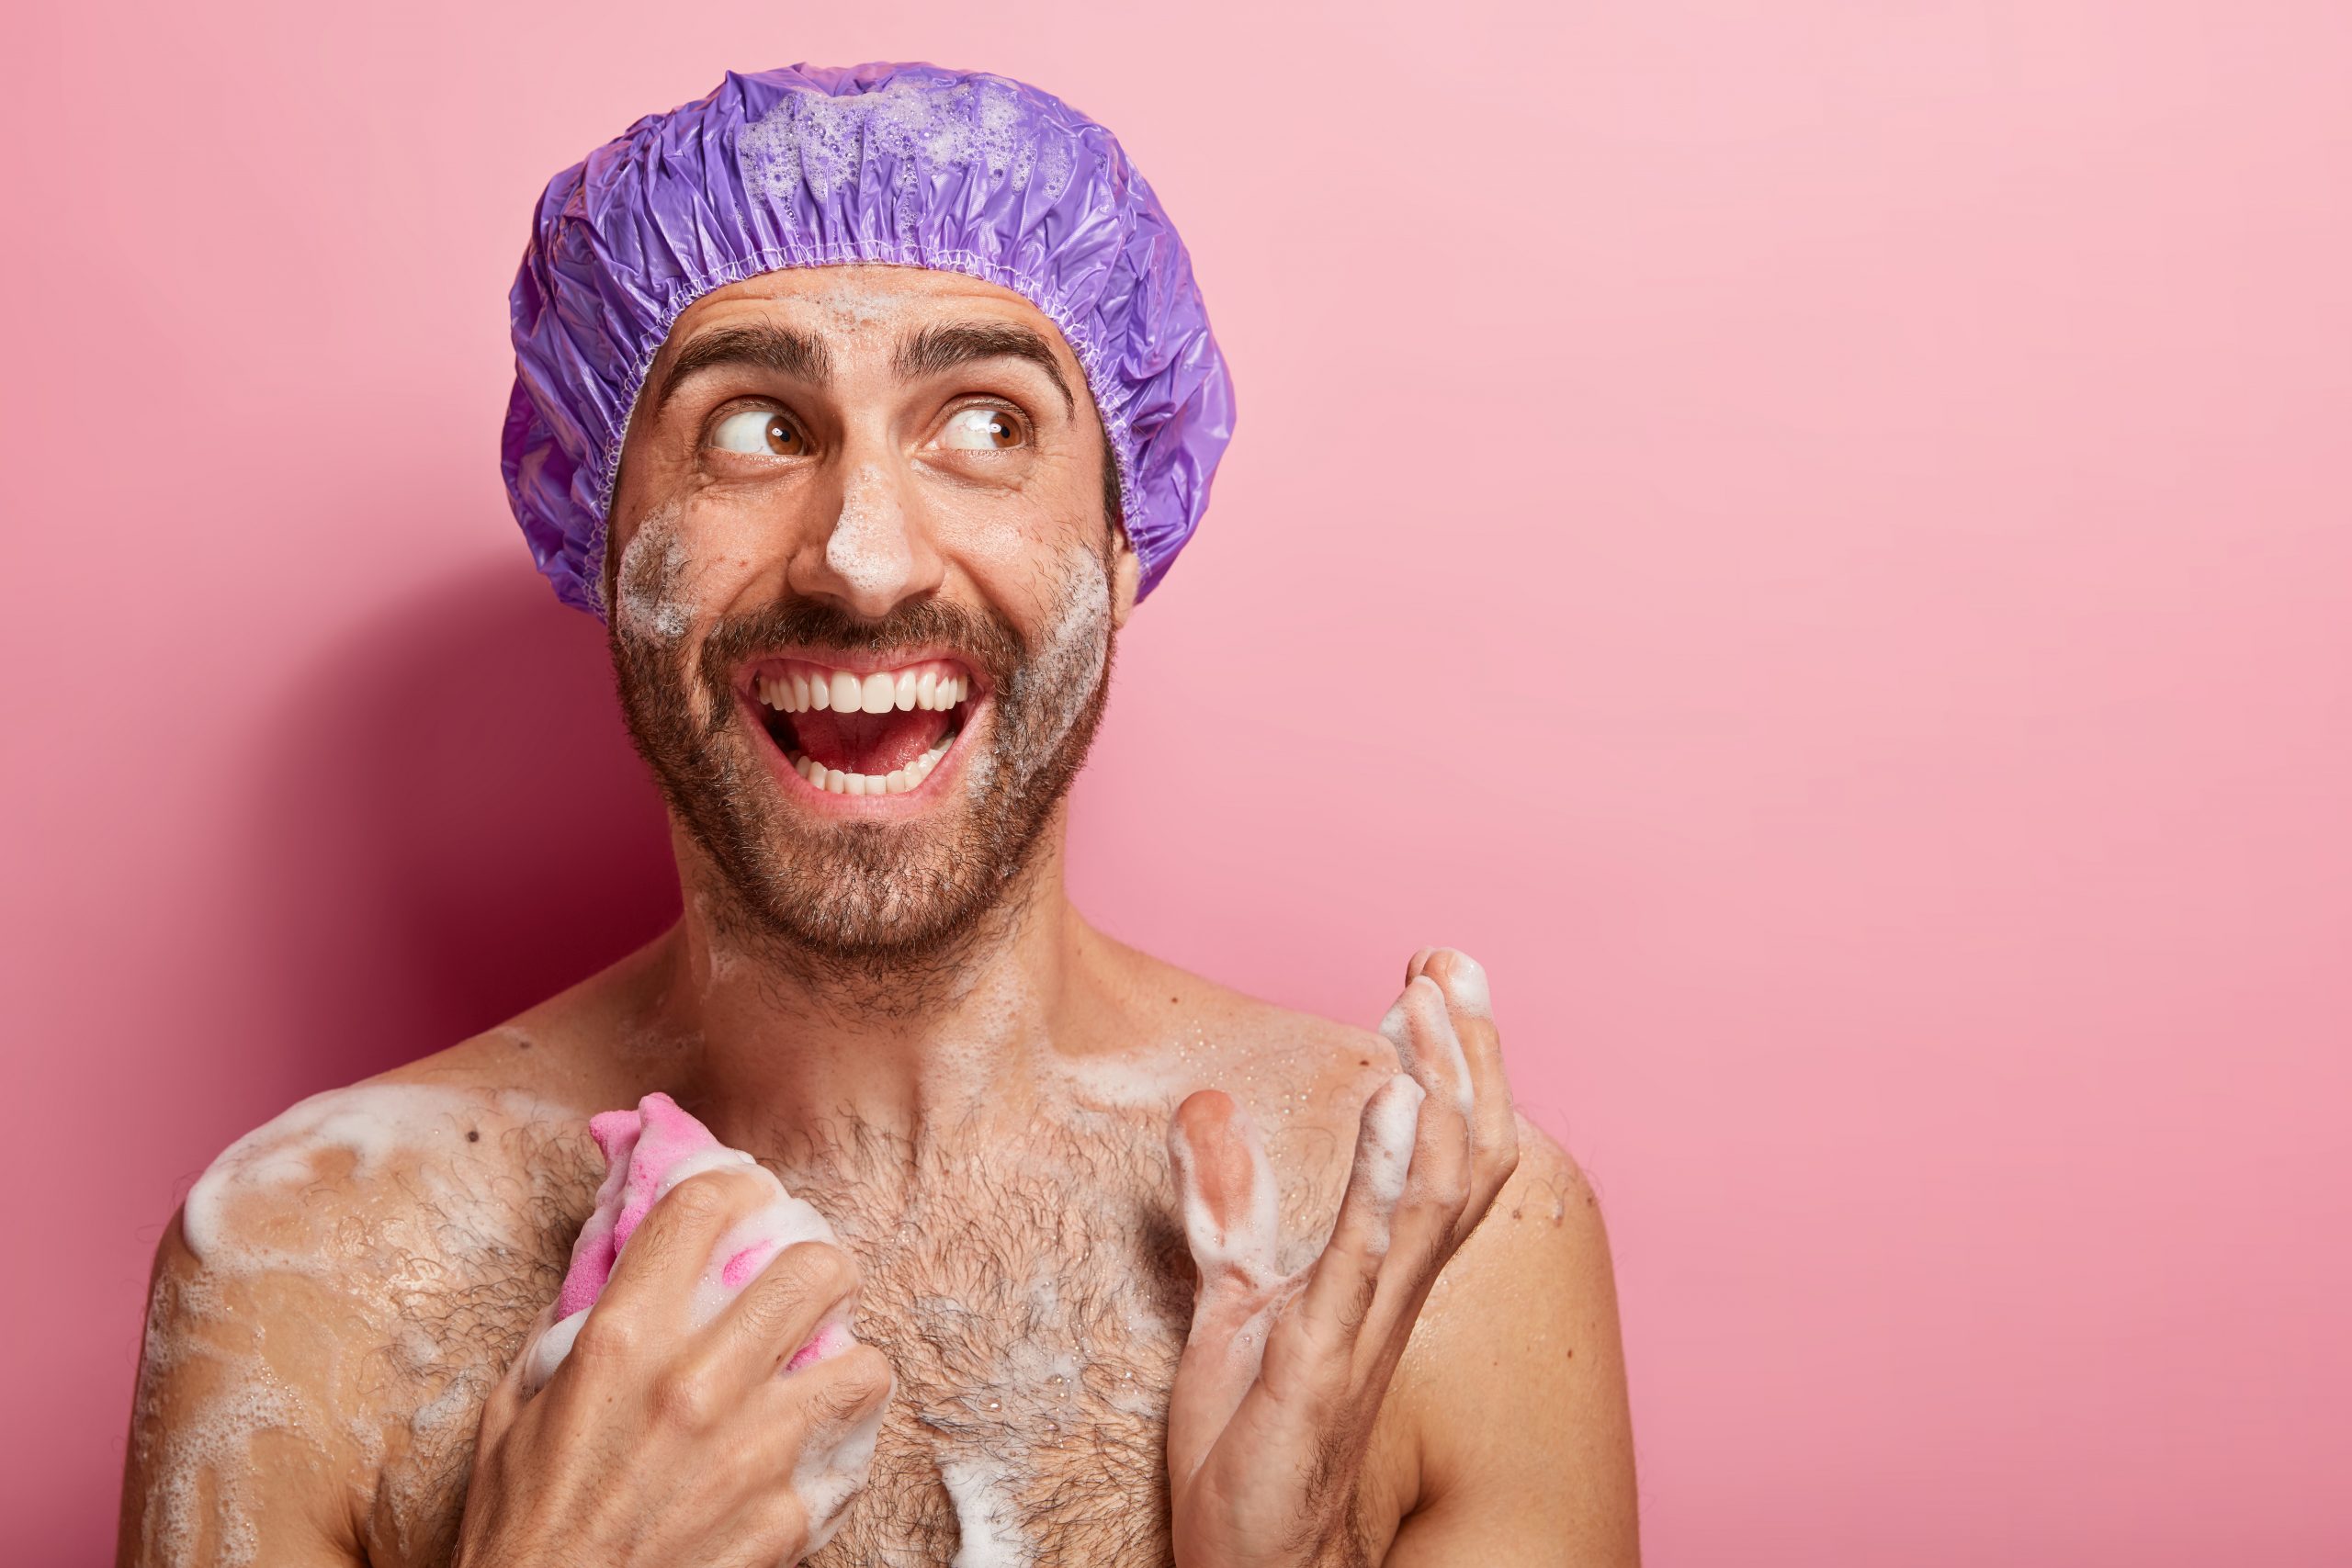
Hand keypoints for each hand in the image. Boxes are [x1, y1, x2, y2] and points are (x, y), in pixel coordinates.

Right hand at [453, 1165, 894, 1567]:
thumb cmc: (521, 1530)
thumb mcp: (516, 1412)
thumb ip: (569, 1329)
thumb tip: (611, 1261)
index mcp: (621, 1344)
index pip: (704, 1208)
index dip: (737, 1186)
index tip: (747, 1200)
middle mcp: (693, 1384)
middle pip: (815, 1268)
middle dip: (817, 1268)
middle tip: (803, 1288)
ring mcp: (751, 1452)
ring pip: (863, 1359)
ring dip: (845, 1361)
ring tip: (821, 1372)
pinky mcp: (787, 1516)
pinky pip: (850, 1451)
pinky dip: (838, 1446)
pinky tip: (810, 1449)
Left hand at [1165, 949, 1518, 1567]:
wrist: (1255, 1559)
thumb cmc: (1255, 1440)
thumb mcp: (1231, 1297)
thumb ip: (1226, 1202)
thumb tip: (1204, 1105)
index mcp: (1382, 1270)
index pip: (1443, 1148)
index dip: (1453, 1063)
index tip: (1435, 972)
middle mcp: (1394, 1289)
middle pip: (1465, 1154)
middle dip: (1467, 1054)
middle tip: (1449, 960)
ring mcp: (1368, 1323)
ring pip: (1437, 1191)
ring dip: (1440, 1089)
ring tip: (1428, 1002)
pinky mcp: (1323, 1358)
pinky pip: (1369, 1253)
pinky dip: (1384, 1171)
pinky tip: (1392, 1099)